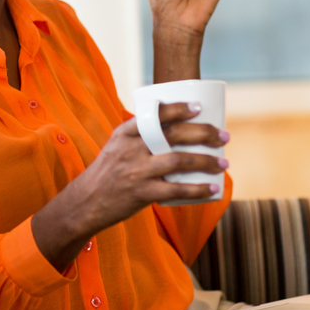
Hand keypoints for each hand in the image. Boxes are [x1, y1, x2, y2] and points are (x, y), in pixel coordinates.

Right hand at [30, 104, 228, 270]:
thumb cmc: (107, 172)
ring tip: (224, 162)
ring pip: (178, 161)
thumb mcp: (116, 146)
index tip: (199, 107)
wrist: (86, 202)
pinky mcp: (142, 193)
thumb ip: (139, 136)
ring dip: (206, 161)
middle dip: (203, 133)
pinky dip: (198, 189)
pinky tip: (213, 188)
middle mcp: (131, 149)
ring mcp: (136, 171)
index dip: (178, 109)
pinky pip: (176, 190)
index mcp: (125, 133)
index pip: (154, 115)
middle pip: (173, 135)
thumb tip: (174, 126)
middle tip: (223, 135)